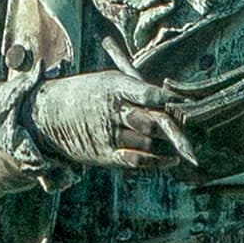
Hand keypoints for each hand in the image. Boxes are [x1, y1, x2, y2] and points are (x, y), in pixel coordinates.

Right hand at [26, 68, 190, 173]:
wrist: (49, 115)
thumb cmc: (86, 94)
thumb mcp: (108, 81)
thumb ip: (136, 89)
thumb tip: (169, 97)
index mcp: (114, 87)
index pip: (147, 94)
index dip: (168, 101)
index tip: (186, 104)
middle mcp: (112, 112)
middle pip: (153, 122)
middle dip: (174, 126)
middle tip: (194, 126)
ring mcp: (109, 136)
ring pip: (148, 142)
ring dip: (167, 144)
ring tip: (185, 145)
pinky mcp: (106, 155)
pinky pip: (137, 161)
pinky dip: (157, 162)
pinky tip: (172, 160)